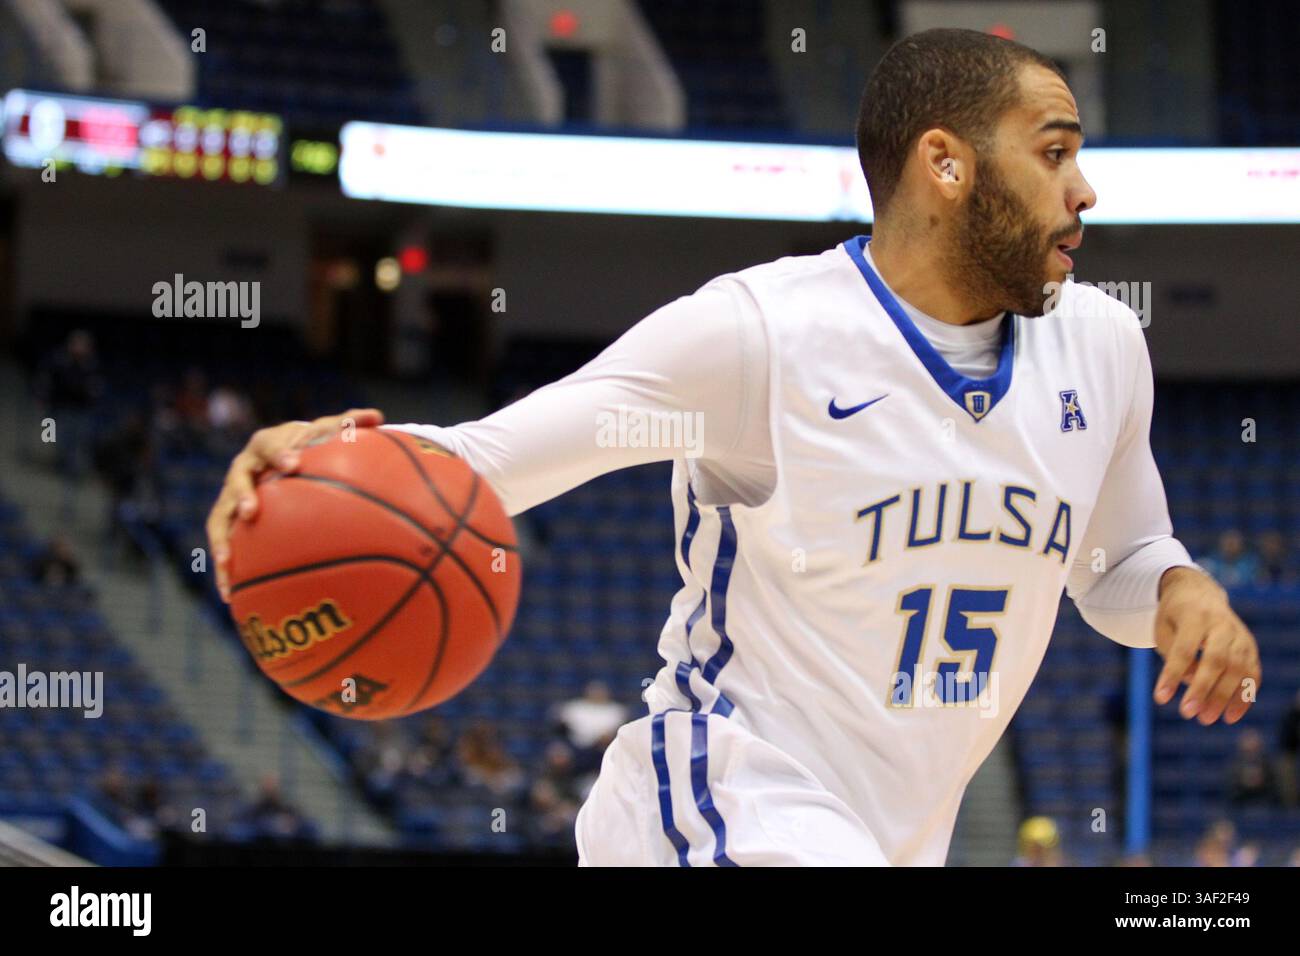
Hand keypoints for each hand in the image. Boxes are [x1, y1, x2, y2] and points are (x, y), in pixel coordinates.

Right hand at [205, 408, 384, 601]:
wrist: (280, 455)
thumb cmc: (308, 444)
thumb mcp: (326, 432)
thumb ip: (349, 425)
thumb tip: (378, 416)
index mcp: (267, 444)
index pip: (271, 446)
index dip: (280, 455)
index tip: (294, 465)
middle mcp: (244, 467)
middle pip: (237, 479)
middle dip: (241, 494)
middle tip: (250, 511)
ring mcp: (231, 494)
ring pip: (219, 516)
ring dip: (221, 538)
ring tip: (226, 561)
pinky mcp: (227, 519)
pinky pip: (223, 543)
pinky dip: (224, 568)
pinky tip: (230, 594)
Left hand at [1153, 566, 1260, 724]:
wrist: (1199, 593)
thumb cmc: (1175, 616)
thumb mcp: (1163, 628)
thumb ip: (1173, 655)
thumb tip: (1193, 683)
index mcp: (1194, 616)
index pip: (1184, 649)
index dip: (1172, 675)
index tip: (1160, 698)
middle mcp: (1222, 624)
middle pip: (1216, 660)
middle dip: (1202, 690)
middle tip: (1187, 714)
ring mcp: (1240, 635)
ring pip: (1238, 669)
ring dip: (1224, 698)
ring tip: (1205, 719)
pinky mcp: (1250, 647)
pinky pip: (1252, 674)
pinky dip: (1244, 697)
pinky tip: (1231, 716)